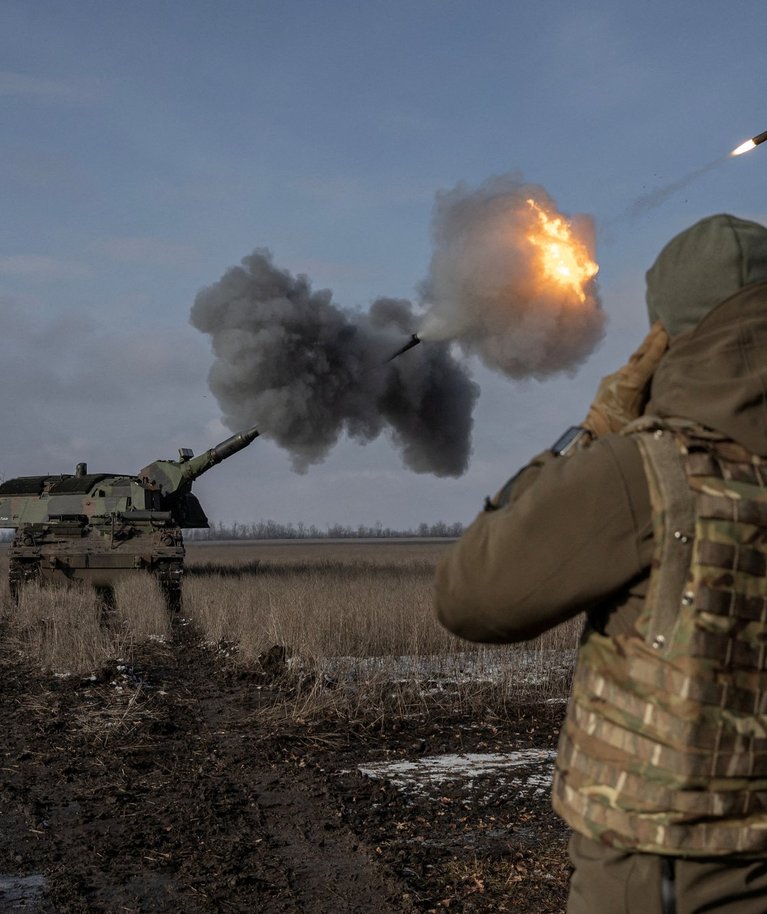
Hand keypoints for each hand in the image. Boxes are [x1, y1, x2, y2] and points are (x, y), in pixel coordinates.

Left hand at [583, 321, 668, 436]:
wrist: (593, 432)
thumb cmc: (618, 431)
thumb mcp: (637, 419)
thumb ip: (651, 403)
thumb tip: (667, 388)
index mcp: (626, 387)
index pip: (644, 364)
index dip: (655, 349)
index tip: (664, 332)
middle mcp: (619, 378)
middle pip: (638, 356)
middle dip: (651, 339)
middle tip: (663, 322)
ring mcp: (614, 378)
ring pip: (634, 360)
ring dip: (647, 347)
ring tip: (660, 331)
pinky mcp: (611, 380)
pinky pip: (629, 368)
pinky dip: (640, 360)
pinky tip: (648, 354)